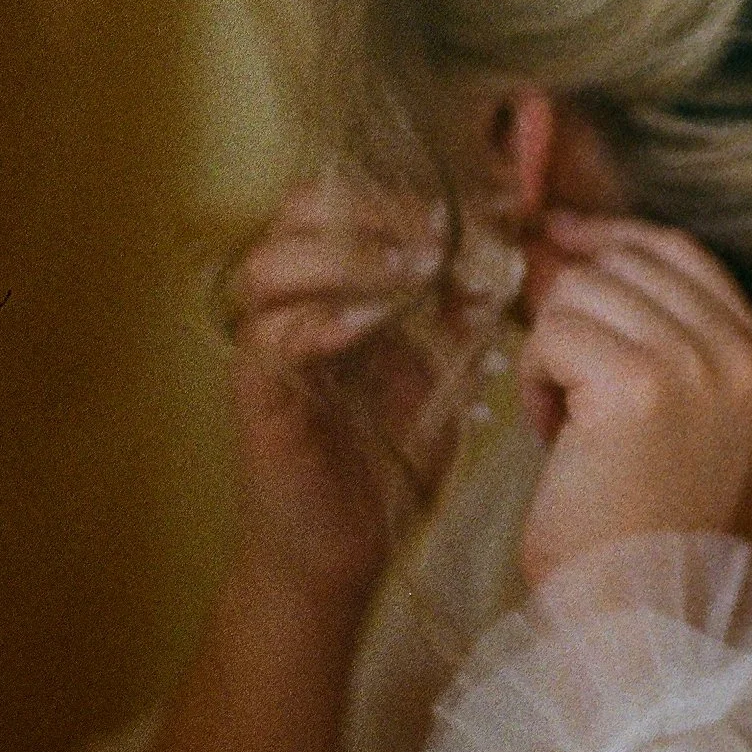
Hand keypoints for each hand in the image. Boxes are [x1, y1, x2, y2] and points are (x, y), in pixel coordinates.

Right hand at [222, 177, 464, 631]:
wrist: (340, 555)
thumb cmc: (386, 466)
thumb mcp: (439, 379)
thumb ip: (457, 323)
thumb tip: (496, 268)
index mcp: (335, 290)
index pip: (351, 203)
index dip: (411, 195)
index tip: (477, 210)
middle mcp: (292, 306)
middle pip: (299, 212)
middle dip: (375, 211)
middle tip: (439, 234)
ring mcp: (266, 347)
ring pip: (271, 264)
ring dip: (346, 256)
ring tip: (411, 270)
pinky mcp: (254, 394)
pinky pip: (269, 336)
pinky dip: (321, 321)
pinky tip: (372, 325)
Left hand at [515, 215, 751, 592]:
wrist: (632, 607)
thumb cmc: (634, 519)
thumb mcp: (674, 409)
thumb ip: (649, 328)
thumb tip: (562, 242)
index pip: (680, 250)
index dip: (613, 236)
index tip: (561, 239)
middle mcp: (739, 353)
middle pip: (625, 262)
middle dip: (572, 307)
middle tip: (561, 379)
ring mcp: (696, 364)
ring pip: (581, 291)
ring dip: (550, 349)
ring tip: (562, 417)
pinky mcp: (640, 383)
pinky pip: (554, 333)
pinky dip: (534, 379)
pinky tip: (550, 431)